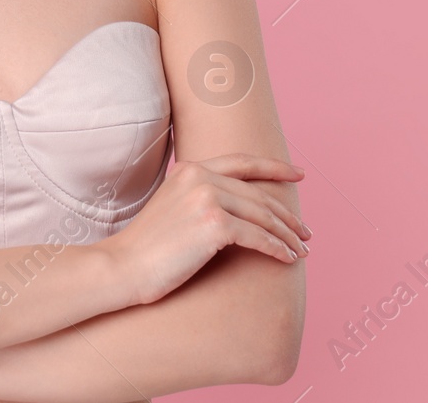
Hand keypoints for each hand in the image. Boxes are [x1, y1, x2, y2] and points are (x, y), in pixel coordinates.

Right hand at [100, 153, 309, 306]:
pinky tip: (287, 260)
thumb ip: (198, 196)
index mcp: (190, 169)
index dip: (275, 167)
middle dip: (286, 215)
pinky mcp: (215, 225)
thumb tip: (236, 208)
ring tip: (302, 249)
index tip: (299, 174)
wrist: (122, 266)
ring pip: (262, 216)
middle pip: (258, 194)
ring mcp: (207, 198)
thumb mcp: (172, 207)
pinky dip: (277, 249)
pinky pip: (258, 237)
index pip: (242, 161)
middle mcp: (200, 177)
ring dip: (287, 235)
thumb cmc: (147, 247)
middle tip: (306, 231)